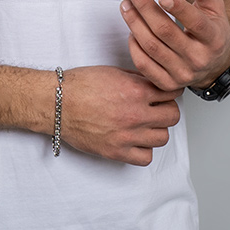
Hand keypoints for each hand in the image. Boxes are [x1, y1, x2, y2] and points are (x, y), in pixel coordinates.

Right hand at [60, 65, 179, 166]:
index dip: (170, 91)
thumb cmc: (79, 86)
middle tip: (156, 108)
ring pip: (163, 138)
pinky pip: (146, 157)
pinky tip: (135, 140)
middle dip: (166, 110)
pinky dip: (144, 150)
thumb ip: (137, 79)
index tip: (165, 94)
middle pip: (172, 116)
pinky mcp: (117, 152)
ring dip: (156, 130)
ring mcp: (127, 135)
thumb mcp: (113, 72)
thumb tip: (153, 84)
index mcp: (136, 90)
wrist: (57, 103)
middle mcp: (135, 113)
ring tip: (144, 125)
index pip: (173, 93)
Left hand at [120, 0, 229, 92]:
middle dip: (145, 9)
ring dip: (134, 24)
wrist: (214, 67)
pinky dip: (134, 47)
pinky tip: (131, 31)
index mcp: (213, 38)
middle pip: (165, 32)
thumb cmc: (212, 32)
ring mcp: (183, 74)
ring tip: (126, 5)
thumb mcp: (214, 8)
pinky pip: (144, 65)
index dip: (178, 8)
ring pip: (152, 47)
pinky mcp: (168, 84)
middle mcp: (199, 58)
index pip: (195, 22)